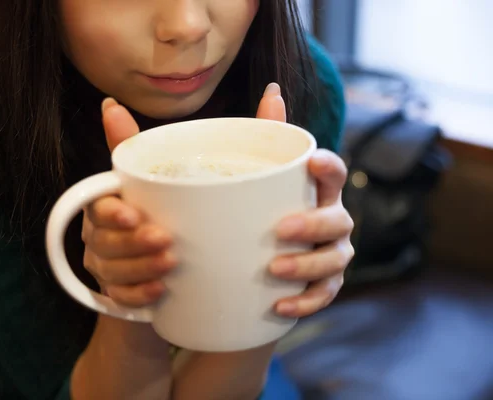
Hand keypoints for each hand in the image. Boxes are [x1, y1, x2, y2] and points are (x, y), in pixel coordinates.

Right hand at [81, 98, 176, 306]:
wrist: (169, 266)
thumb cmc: (160, 213)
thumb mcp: (154, 181)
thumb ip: (136, 147)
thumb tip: (111, 104)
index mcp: (107, 205)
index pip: (98, 206)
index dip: (111, 212)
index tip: (134, 214)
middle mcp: (100, 235)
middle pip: (103, 241)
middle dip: (132, 242)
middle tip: (166, 240)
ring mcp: (106, 266)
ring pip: (111, 271)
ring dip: (139, 268)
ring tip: (171, 264)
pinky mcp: (118, 293)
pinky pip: (119, 299)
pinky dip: (138, 296)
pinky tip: (159, 292)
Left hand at [262, 85, 354, 317]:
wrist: (261, 264)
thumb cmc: (264, 210)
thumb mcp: (262, 176)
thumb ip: (270, 136)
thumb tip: (273, 89)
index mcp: (318, 192)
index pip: (333, 174)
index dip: (329, 166)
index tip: (312, 161)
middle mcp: (333, 221)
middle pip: (336, 220)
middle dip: (313, 224)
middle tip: (280, 229)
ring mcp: (332, 255)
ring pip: (334, 260)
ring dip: (307, 266)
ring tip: (275, 270)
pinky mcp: (325, 286)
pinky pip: (323, 296)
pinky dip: (304, 302)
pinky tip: (278, 306)